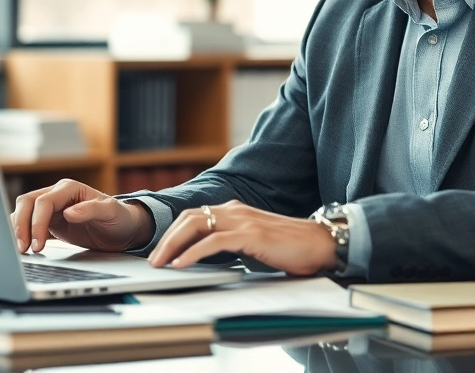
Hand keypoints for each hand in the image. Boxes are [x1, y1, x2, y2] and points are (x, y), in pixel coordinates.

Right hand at [10, 179, 154, 253]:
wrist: (122, 229)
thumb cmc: (119, 218)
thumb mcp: (111, 212)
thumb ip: (92, 209)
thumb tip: (69, 213)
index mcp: (69, 188)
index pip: (44, 202)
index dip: (37, 222)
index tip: (37, 244)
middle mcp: (57, 195)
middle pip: (27, 203)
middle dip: (21, 225)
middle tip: (23, 249)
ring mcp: (52, 208)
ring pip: (24, 211)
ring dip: (18, 229)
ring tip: (21, 251)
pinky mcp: (49, 221)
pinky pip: (28, 223)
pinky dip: (22, 233)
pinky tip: (23, 247)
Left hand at [148, 200, 337, 274]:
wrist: (321, 244)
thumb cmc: (292, 248)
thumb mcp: (255, 243)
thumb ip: (234, 244)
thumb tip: (210, 258)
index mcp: (236, 211)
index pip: (195, 216)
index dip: (174, 232)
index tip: (161, 250)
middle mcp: (236, 210)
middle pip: (189, 218)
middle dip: (166, 238)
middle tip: (153, 259)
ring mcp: (243, 220)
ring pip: (196, 226)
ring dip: (173, 245)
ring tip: (160, 263)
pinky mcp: (251, 234)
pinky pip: (213, 242)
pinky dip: (192, 253)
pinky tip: (181, 265)